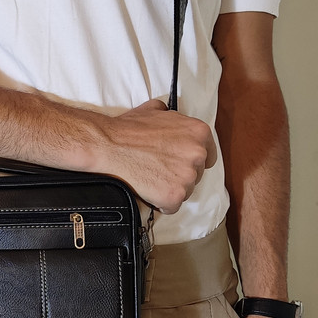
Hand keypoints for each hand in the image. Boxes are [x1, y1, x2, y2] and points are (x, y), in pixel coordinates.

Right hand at [100, 99, 216, 212]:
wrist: (109, 145)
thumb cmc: (128, 129)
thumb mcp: (154, 110)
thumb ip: (170, 115)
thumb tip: (168, 113)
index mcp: (199, 133)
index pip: (208, 156)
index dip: (191, 162)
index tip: (178, 164)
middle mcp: (198, 154)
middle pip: (196, 175)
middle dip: (179, 175)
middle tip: (158, 169)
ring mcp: (188, 176)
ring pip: (185, 191)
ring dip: (169, 188)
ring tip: (149, 178)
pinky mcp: (175, 194)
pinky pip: (171, 206)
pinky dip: (160, 202)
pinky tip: (147, 190)